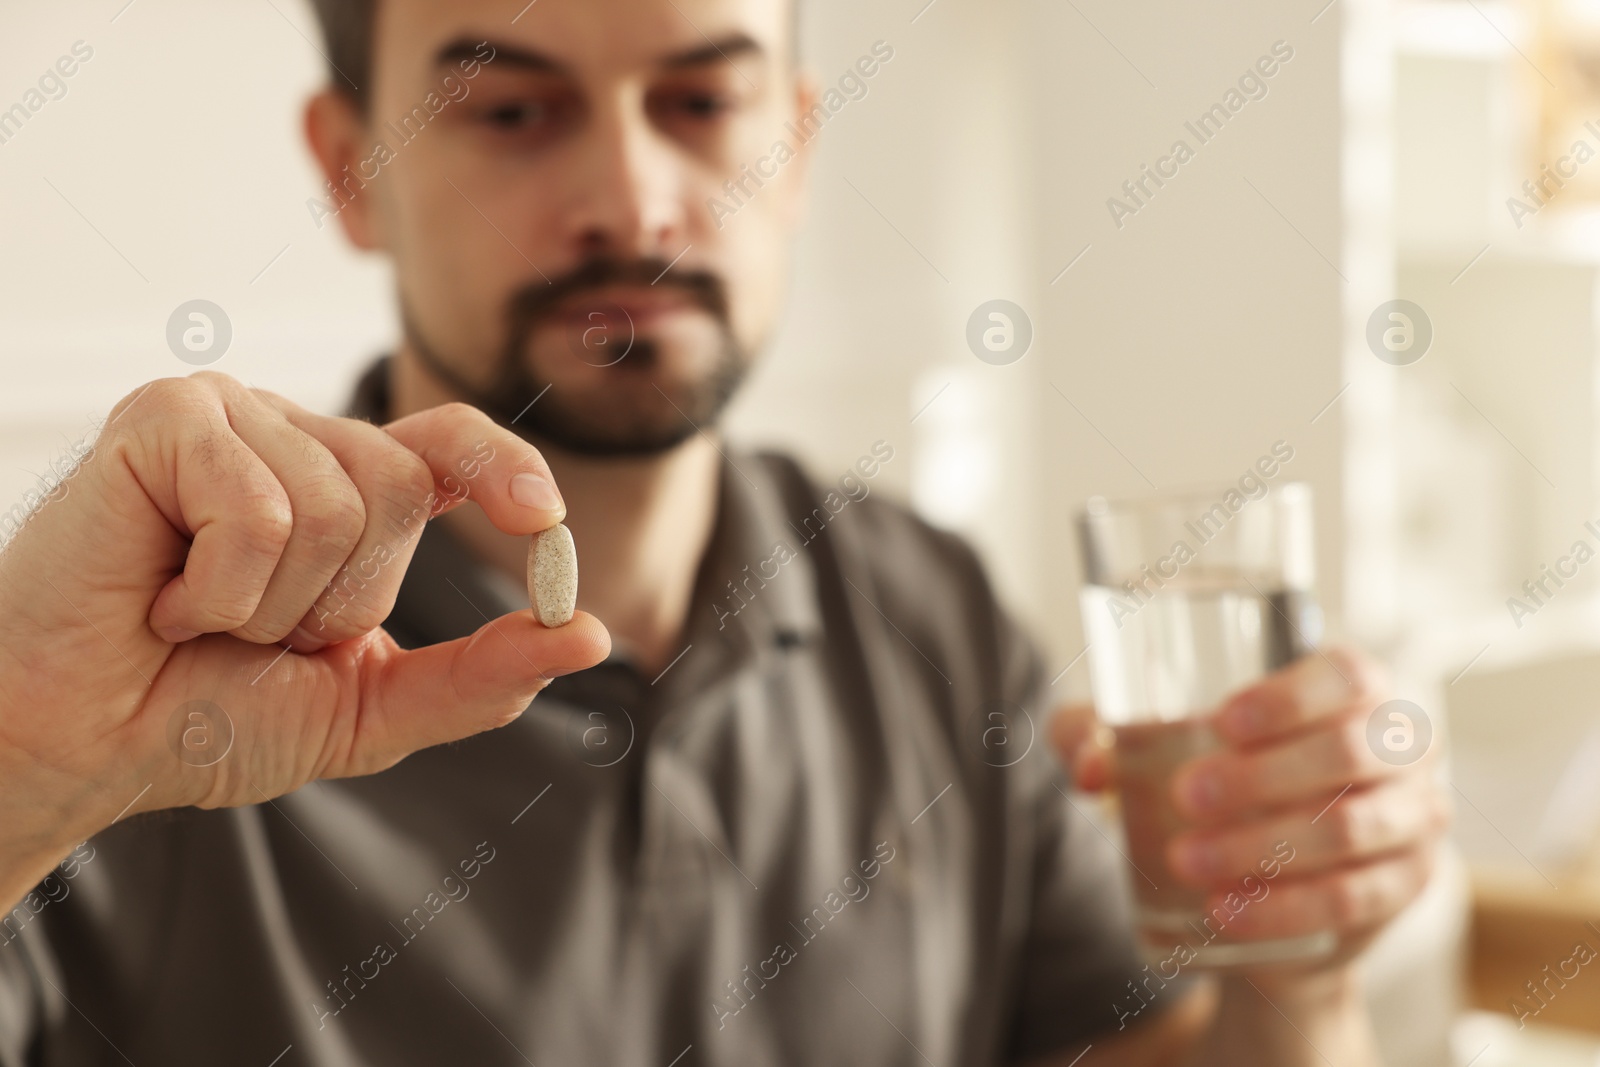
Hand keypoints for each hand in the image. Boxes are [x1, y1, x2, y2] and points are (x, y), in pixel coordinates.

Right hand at [0, 372, 608, 903]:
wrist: (76, 745)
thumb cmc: (200, 716)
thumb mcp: (364, 706)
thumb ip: (477, 677)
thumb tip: (591, 635)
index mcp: (345, 487)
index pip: (453, 445)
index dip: (506, 467)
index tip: (542, 519)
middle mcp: (294, 436)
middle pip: (404, 488)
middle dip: (339, 598)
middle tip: (247, 627)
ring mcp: (232, 415)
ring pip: (341, 500)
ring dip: (274, 602)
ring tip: (197, 611)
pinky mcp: (168, 416)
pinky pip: (263, 504)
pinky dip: (222, 584)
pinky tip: (162, 592)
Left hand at [1051, 646, 1447, 976]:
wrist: (1262, 885)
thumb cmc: (1214, 780)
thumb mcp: (1153, 746)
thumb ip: (1100, 734)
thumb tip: (1085, 763)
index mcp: (1355, 687)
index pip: (1345, 675)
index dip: (1290, 696)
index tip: (1220, 723)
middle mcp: (1403, 743)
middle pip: (1350, 749)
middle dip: (1264, 775)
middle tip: (1186, 796)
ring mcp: (1416, 815)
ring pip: (1352, 827)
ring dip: (1265, 846)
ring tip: (1186, 860)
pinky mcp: (1405, 885)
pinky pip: (1354, 898)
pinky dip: (1286, 906)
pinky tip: (1227, 910)